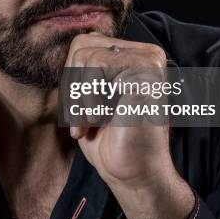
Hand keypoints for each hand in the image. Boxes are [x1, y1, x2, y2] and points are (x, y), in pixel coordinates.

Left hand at [65, 31, 172, 187]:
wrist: (134, 175)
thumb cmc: (109, 140)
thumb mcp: (88, 97)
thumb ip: (83, 69)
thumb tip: (70, 44)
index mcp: (134, 56)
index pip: (83, 44)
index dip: (70, 78)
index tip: (76, 112)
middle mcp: (146, 53)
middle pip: (81, 45)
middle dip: (71, 86)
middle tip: (80, 120)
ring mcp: (149, 60)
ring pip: (85, 56)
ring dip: (78, 97)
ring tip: (90, 122)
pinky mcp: (146, 72)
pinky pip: (97, 65)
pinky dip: (89, 97)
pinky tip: (100, 120)